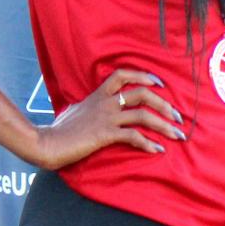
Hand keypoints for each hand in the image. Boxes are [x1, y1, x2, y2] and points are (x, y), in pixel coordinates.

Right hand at [29, 69, 182, 170]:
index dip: (143, 75)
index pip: (123, 74)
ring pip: (143, 116)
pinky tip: (158, 150)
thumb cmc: (59, 130)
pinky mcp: (104, 134)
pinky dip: (149, 144)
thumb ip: (90, 106)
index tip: (160, 83)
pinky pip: (133, 136)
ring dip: (164, 125)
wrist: (47, 144)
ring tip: (177, 135)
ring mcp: (106, 118)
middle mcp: (105, 103)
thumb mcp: (76, 110)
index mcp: (98, 94)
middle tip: (177, 116)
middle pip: (143, 94)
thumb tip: (93, 106)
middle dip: (165, 105)